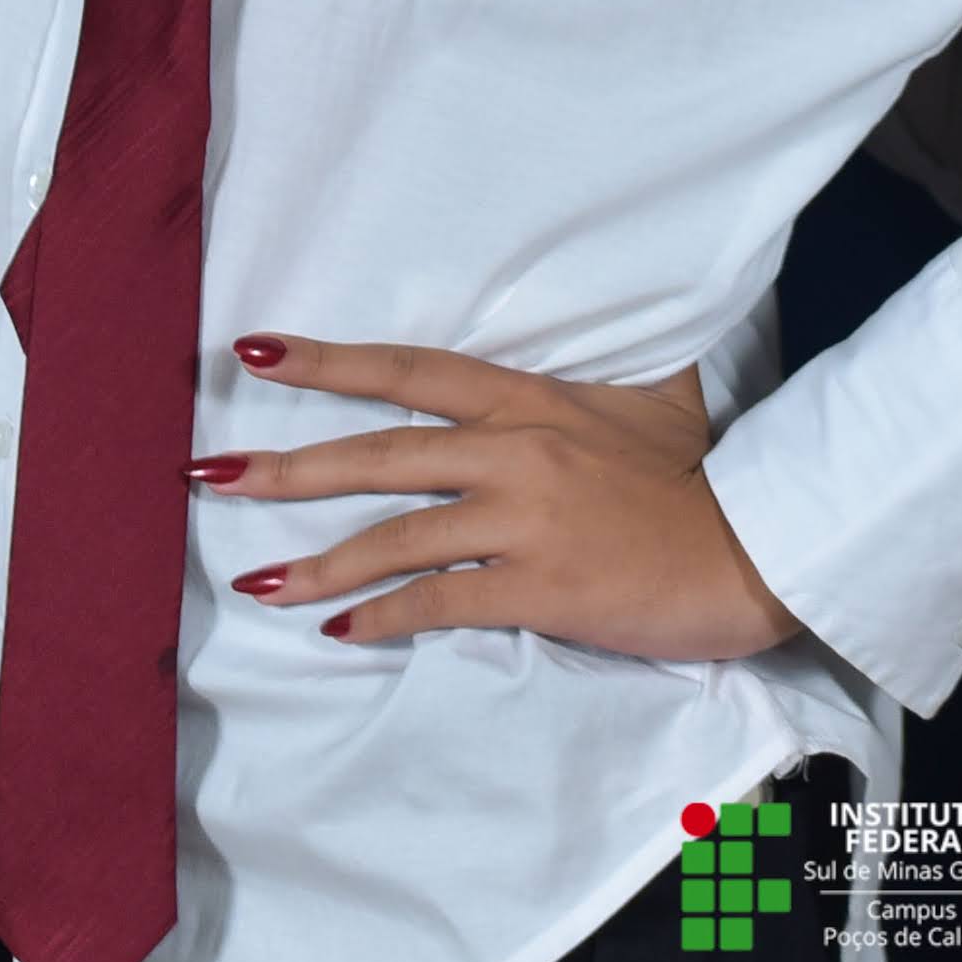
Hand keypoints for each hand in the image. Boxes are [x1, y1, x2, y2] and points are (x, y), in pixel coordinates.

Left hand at [189, 333, 805, 659]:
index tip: (256, 352)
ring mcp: (523, 520)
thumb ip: (603, 375)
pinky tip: (340, 629)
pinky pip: (439, 601)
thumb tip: (608, 332)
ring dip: (318, 559)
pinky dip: (384, 616)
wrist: (751, 548)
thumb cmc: (702, 478)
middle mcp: (516, 450)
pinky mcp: (537, 586)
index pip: (413, 371)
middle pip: (381, 451)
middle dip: (289, 464)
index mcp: (533, 400)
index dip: (332, 362)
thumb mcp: (656, 400)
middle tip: (209, 472)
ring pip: (396, 534)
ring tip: (255, 576)